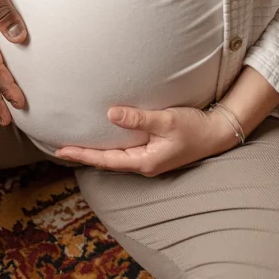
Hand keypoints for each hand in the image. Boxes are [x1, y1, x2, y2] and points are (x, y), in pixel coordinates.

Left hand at [55, 106, 236, 176]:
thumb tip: (110, 114)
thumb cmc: (195, 127)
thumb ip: (138, 118)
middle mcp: (144, 164)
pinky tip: (104, 138)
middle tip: (60, 149)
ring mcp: (149, 159)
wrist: (218, 133)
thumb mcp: (166, 120)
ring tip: (76, 145)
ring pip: (116, 157)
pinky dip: (111, 146)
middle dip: (84, 154)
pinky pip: (125, 150)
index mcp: (145, 161)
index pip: (105, 159)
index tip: (61, 151)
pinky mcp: (154, 151)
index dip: (82, 154)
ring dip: (96, 151)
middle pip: (107, 161)